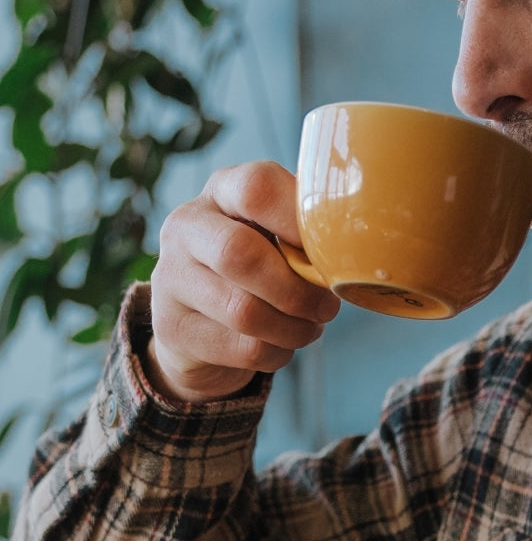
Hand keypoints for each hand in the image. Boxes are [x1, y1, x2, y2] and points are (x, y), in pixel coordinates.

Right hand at [147, 162, 339, 402]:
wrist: (198, 321)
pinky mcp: (173, 328)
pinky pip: (242, 348)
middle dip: (297, 290)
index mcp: (221, 191)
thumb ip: (304, 234)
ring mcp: (171, 278)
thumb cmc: (255, 269)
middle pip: (240, 254)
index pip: (257, 188)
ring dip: (293, 328)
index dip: (301, 222)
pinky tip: (281, 345)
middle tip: (327, 307)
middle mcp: (185, 227)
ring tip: (309, 328)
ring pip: (242, 311)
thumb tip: (353, 254)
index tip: (331, 252)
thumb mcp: (274, 236)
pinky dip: (277, 353)